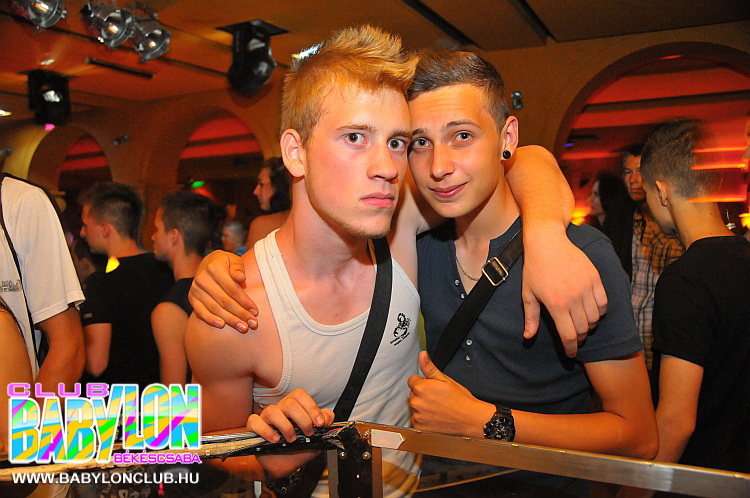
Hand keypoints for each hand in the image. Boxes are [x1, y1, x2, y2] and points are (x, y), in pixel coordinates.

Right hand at [188, 250, 257, 331]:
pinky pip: (201, 312)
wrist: (207, 263)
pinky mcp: (192, 298)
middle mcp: (202, 278)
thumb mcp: (234, 259)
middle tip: (252, 324)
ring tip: (243, 328)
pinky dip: (211, 320)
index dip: (244, 301)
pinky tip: (222, 325)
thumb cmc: (226, 263)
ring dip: (229, 320)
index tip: (255, 311)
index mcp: (214, 268)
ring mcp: (195, 289)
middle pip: (224, 301)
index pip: (232, 288)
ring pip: (214, 308)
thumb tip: (241, 278)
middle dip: (240, 314)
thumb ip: (238, 267)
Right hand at [247, 389, 333, 478]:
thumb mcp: (316, 436)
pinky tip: (275, 439)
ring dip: (285, 427)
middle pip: (289, 403)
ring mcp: (265, 417)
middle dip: (302, 419)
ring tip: (291, 439)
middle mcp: (279, 409)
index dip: (311, 407)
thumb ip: (324, 422)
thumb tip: (328, 416)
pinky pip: (255, 422)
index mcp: (294, 406)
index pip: (300, 395)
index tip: (320, 423)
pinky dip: (266, 431)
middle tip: (308, 433)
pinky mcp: (254, 427)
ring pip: (272, 411)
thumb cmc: (298, 448)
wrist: (284, 465)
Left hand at [407, 351, 493, 436]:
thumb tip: (421, 355)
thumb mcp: (445, 379)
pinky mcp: (420, 427)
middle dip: (422, 394)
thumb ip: (429, 367)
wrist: (469, 418)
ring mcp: (417, 416)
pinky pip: (416, 420)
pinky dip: (423, 419)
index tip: (433, 388)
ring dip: (422, 407)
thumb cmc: (460, 399)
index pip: (412, 381)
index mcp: (421, 387)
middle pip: (413, 394)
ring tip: (438, 408)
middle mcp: (416, 402)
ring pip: (415, 407)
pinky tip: (435, 417)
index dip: (423, 383)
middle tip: (438, 398)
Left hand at [522, 224, 606, 356]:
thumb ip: (531, 318)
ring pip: (595, 318)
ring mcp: (586, 287)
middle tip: (574, 338)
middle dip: (579, 338)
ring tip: (581, 324)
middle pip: (584, 329)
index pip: (569, 335)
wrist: (548, 243)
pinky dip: (599, 311)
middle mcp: (573, 298)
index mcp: (556, 304)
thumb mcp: (528, 294)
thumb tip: (528, 337)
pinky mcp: (595, 278)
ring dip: (589, 325)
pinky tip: (591, 311)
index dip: (571, 348)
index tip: (571, 353)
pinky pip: (603, 303)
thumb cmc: (535, 269)